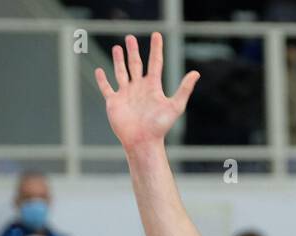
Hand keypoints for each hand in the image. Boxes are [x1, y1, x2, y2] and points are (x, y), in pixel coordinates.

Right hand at [95, 33, 199, 151]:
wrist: (143, 141)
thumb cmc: (160, 126)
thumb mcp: (175, 106)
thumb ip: (184, 89)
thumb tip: (196, 73)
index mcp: (153, 86)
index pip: (155, 62)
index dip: (156, 48)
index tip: (157, 35)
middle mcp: (139, 88)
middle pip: (136, 64)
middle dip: (133, 51)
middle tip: (130, 37)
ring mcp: (126, 94)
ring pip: (121, 72)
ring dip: (118, 60)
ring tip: (117, 48)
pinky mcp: (114, 102)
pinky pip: (106, 88)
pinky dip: (102, 79)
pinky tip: (99, 71)